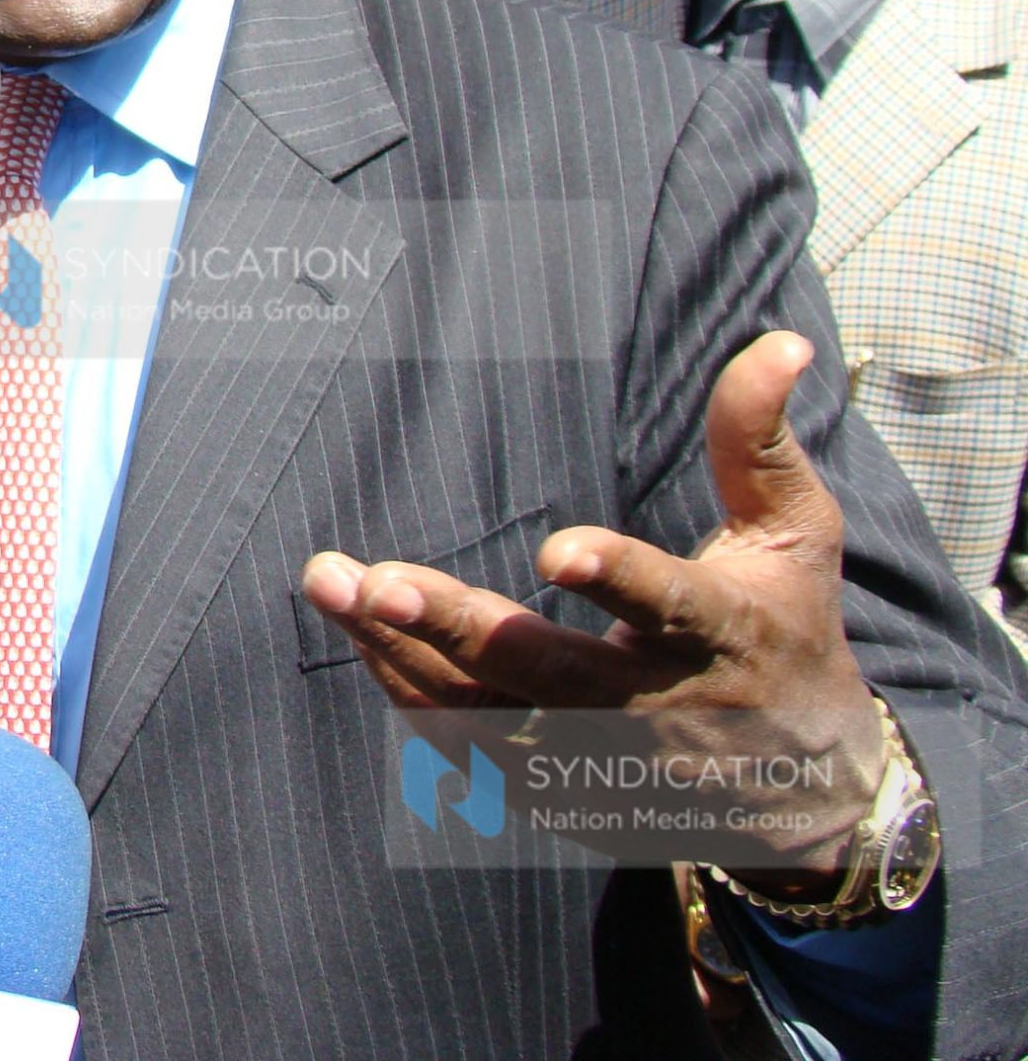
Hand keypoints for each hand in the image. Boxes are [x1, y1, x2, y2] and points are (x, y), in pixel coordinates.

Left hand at [302, 332, 884, 877]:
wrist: (798, 788)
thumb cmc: (783, 630)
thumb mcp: (794, 536)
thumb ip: (759, 441)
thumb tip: (780, 342)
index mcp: (718, 633)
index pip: (668, 604)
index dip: (616, 577)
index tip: (556, 550)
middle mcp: (652, 703)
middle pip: (546, 671)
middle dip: (458, 627)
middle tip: (380, 583)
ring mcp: (597, 753)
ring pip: (485, 710)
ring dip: (401, 652)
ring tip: (331, 585)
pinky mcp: (555, 786)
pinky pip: (466, 740)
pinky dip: (408, 687)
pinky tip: (357, 628)